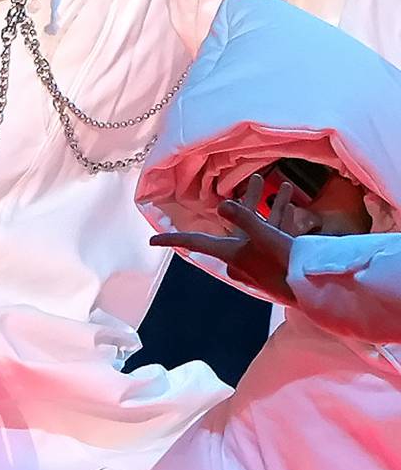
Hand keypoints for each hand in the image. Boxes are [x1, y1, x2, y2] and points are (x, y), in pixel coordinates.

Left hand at [151, 173, 293, 303]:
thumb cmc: (288, 266)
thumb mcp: (266, 238)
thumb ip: (245, 219)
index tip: (152, 240)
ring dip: (264, 203)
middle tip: (254, 179)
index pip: (195, 243)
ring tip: (271, 182)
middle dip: (245, 201)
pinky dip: (278, 214)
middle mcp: (241, 256)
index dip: (173, 240)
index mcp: (231, 254)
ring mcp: (259, 258)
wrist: (318, 290)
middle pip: (235, 224)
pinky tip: (286, 196)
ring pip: (257, 224)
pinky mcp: (276, 257)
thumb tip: (222, 204)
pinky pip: (273, 231)